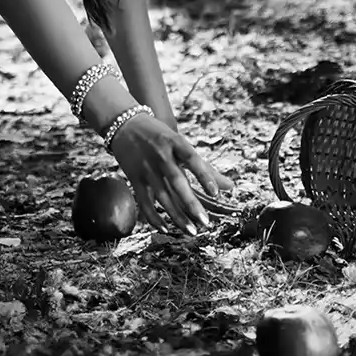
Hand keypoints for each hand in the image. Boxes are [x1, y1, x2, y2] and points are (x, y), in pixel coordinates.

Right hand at [108, 114, 233, 234]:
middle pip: (177, 182)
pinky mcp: (134, 178)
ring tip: (191, 231)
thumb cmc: (160, 136)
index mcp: (175, 142)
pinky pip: (144, 201)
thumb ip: (205, 168)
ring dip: (177, 216)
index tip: (216, 194)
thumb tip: (230, 187)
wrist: (124, 124)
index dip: (204, 176)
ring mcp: (146, 167)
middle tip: (205, 222)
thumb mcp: (182, 145)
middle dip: (191, 203)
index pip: (192, 159)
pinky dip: (154, 216)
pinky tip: (165, 228)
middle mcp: (161, 155)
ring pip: (162, 196)